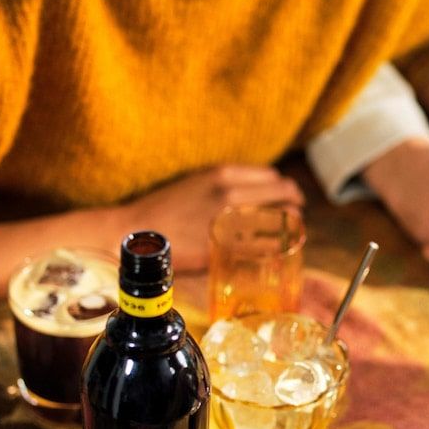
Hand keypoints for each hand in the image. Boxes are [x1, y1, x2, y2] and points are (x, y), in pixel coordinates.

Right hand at [115, 165, 303, 272]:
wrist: (134, 233)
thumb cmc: (161, 211)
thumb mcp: (194, 184)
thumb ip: (223, 186)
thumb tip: (248, 196)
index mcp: (223, 174)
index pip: (272, 177)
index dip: (283, 189)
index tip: (285, 199)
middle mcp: (232, 192)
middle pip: (284, 195)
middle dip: (294, 206)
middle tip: (295, 217)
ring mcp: (231, 221)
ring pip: (282, 219)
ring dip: (291, 226)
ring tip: (289, 235)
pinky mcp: (227, 248)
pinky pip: (267, 247)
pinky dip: (278, 249)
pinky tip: (278, 254)